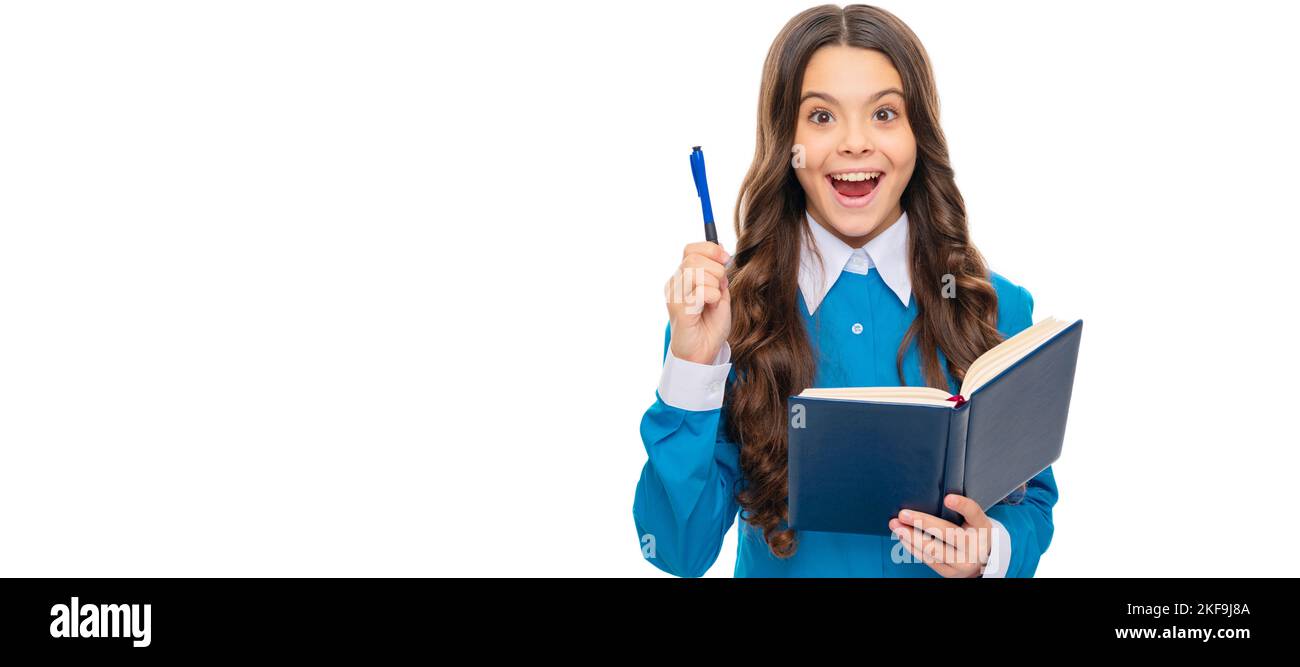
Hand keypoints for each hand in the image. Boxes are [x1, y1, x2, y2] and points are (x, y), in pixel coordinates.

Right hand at [663, 241, 730, 364]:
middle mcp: (674, 284)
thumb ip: (719, 273)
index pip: (690, 249)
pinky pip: (701, 291)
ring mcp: (674, 296)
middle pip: (694, 258)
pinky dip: (713, 297)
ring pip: (696, 271)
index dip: (711, 250)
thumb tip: (722, 249)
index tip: (726, 260)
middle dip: (716, 270)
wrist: (703, 353)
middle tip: (720, 288)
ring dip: (715, 285)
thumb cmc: (710, 326)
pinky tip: (710, 308)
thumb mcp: (720, 293)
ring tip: (714, 301)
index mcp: (682, 277)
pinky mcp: (678, 309)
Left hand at [889, 494, 992, 577]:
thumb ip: (958, 510)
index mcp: (982, 527)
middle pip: (948, 533)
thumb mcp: (974, 521)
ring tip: (897, 526)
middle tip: (903, 514)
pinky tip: (903, 538)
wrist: (983, 562)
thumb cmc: (973, 534)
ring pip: (934, 550)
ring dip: (911, 537)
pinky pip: (929, 561)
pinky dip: (913, 548)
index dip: (962, 505)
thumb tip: (927, 499)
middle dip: (923, 522)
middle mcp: (975, 547)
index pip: (974, 513)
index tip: (947, 498)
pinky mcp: (951, 573)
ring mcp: (963, 563)